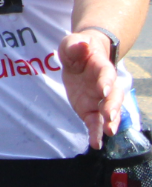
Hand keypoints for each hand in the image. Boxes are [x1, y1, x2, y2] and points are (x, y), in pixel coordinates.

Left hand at [60, 28, 122, 149]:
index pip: (107, 75)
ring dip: (110, 123)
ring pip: (109, 113)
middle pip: (114, 97)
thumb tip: (82, 44)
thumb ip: (75, 45)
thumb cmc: (78, 49)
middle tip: (109, 116)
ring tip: (108, 133)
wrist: (81, 57)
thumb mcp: (72, 43)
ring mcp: (100, 100)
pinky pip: (95, 123)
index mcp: (102, 67)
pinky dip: (96, 133)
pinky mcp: (90, 109)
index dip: (107, 82)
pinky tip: (96, 144)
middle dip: (113, 107)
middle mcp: (106, 86)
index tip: (104, 90)